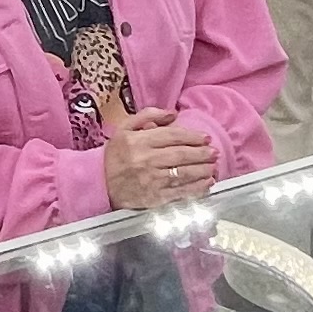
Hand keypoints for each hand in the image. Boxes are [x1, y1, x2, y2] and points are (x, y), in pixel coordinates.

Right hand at [102, 112, 219, 212]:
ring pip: (183, 173)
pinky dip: (195, 188)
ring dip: (202, 170)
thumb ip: (148, 116)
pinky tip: (206, 184)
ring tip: (213, 167)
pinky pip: (179, 192)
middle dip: (201, 153)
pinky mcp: (153, 198)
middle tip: (214, 152)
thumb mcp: (124, 128)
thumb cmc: (114, 155)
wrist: (98, 183)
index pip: (172, 136)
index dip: (192, 136)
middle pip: (181, 155)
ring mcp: (151, 180)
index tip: (205, 138)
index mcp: (139, 141)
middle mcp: (146, 160)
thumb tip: (173, 114)